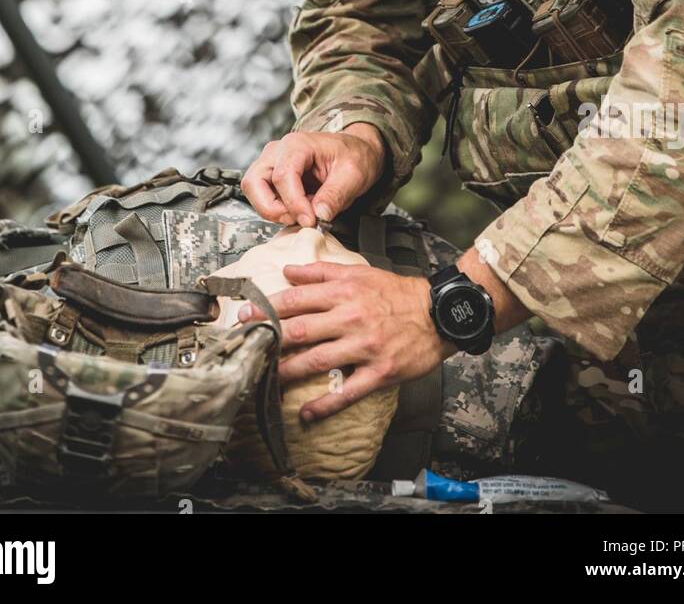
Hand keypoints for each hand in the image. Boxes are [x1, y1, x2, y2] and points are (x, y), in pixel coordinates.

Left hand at [238, 262, 454, 420]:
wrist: (438, 313)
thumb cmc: (397, 293)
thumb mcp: (360, 273)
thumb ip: (321, 271)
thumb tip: (288, 270)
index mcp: (344, 292)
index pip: (296, 299)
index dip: (267, 308)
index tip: (245, 315)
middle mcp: (350, 318)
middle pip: (299, 330)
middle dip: (268, 339)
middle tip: (245, 346)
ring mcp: (364, 347)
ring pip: (317, 361)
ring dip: (287, 372)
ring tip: (265, 380)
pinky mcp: (379, 372)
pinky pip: (347, 392)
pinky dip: (324, 405)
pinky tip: (306, 413)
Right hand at [240, 123, 384, 226]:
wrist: (355, 151)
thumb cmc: (353, 156)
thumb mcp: (353, 174)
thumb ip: (335, 195)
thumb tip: (318, 216)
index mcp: (298, 145)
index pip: (282, 176)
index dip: (294, 203)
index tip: (311, 221)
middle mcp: (278, 151)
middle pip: (254, 182)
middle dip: (272, 208)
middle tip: (299, 220)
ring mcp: (271, 162)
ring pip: (252, 189)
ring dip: (272, 210)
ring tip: (301, 213)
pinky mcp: (271, 176)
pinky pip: (261, 196)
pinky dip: (277, 209)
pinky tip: (300, 209)